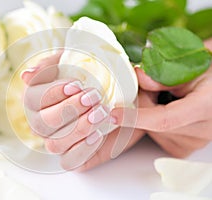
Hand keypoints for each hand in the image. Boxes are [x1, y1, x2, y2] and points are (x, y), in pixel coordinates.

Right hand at [21, 53, 144, 170]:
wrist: (120, 94)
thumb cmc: (92, 75)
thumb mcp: (72, 61)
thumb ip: (49, 66)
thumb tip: (26, 76)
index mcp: (39, 101)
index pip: (32, 100)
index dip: (52, 93)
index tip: (77, 85)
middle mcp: (44, 124)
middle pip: (42, 124)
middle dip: (68, 110)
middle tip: (93, 97)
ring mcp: (58, 141)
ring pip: (54, 144)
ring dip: (78, 129)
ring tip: (101, 113)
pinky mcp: (74, 156)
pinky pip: (69, 162)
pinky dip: (82, 150)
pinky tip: (98, 134)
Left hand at [112, 39, 211, 156]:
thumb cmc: (209, 75)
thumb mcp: (190, 66)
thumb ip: (164, 75)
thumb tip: (138, 76)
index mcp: (206, 107)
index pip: (164, 119)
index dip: (136, 117)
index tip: (114, 114)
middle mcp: (203, 131)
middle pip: (152, 123)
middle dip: (142, 104)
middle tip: (152, 87)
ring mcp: (193, 143)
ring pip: (151, 130)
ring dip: (148, 113)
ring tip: (166, 97)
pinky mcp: (183, 149)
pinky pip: (155, 136)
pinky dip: (152, 123)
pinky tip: (167, 109)